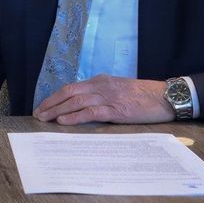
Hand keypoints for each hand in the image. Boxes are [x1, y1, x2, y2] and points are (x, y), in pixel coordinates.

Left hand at [32, 75, 173, 124]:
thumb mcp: (118, 90)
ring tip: (45, 119)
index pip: (72, 87)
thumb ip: (102, 95)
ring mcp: (109, 97)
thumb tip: (84, 106)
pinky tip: (64, 122)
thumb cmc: (144, 96)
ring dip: (58, 110)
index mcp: (101, 81)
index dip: (55, 97)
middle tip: (38, 114)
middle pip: (69, 92)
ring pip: (76, 101)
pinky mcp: (117, 110)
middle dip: (51, 103)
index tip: (43, 106)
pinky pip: (91, 112)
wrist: (165, 96)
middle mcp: (101, 86)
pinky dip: (75, 116)